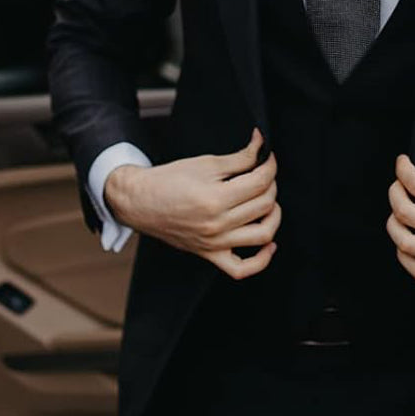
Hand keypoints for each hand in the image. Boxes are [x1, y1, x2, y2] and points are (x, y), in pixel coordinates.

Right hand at [105, 128, 279, 279]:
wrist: (140, 201)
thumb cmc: (168, 180)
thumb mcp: (205, 163)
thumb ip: (239, 158)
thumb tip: (261, 146)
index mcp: (215, 199)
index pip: (260, 183)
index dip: (269, 166)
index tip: (267, 157)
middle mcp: (217, 225)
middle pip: (264, 205)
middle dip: (270, 184)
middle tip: (263, 173)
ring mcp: (214, 243)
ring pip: (262, 235)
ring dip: (273, 216)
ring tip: (267, 202)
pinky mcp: (209, 254)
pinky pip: (241, 269)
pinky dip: (261, 260)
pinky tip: (269, 244)